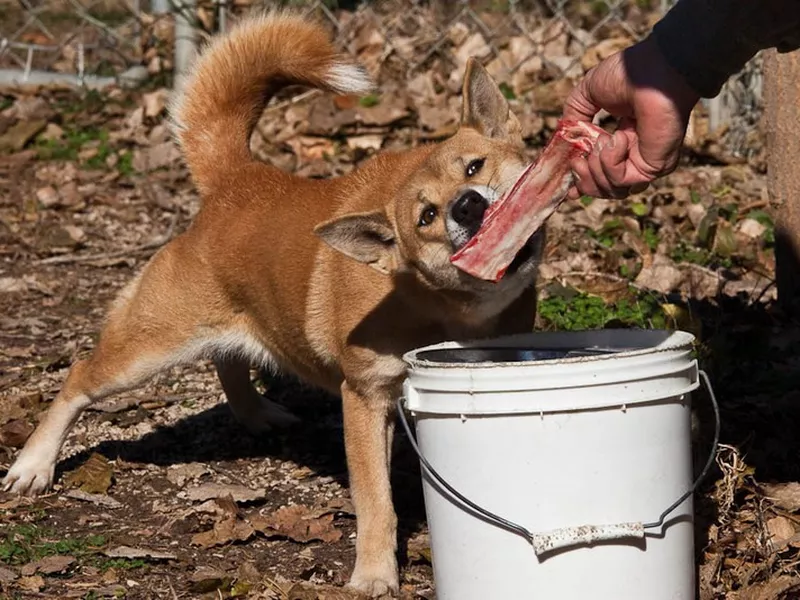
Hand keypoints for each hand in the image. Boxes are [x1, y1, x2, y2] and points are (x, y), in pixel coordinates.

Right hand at [563, 36, 700, 198]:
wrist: (653, 70)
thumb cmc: (627, 75)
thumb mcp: (588, 93)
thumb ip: (575, 116)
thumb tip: (566, 135)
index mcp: (624, 140)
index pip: (604, 174)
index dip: (584, 184)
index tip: (569, 189)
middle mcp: (637, 155)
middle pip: (605, 190)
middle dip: (584, 180)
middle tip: (578, 160)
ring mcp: (647, 163)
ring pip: (612, 191)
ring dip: (595, 168)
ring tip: (601, 140)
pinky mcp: (654, 168)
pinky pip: (620, 180)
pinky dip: (610, 161)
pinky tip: (617, 137)